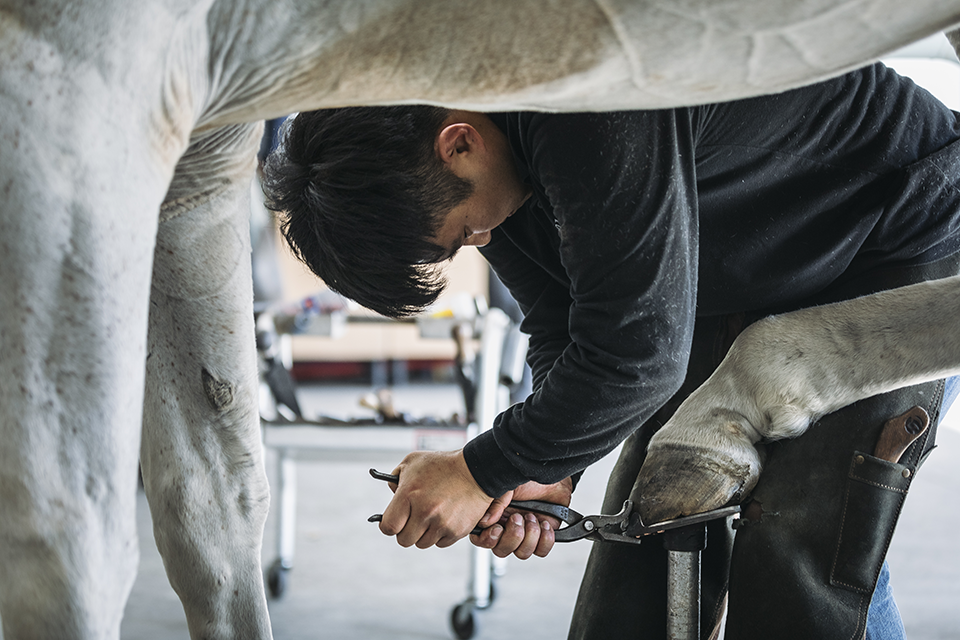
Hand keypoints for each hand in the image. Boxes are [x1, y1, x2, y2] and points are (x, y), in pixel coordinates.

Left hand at [377, 450, 492, 548]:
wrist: (476, 470)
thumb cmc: (444, 465)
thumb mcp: (413, 462)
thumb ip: (395, 478)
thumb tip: (392, 493)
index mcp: (409, 495)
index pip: (388, 527)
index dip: (389, 525)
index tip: (394, 522)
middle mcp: (424, 512)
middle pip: (404, 540)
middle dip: (407, 530)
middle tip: (414, 519)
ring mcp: (441, 523)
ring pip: (423, 543)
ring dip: (424, 533)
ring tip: (432, 515)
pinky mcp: (457, 531)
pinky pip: (441, 543)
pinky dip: (441, 534)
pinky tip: (445, 517)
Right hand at [470, 477, 572, 558]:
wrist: (551, 476)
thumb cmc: (527, 478)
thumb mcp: (506, 485)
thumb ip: (495, 503)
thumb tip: (486, 521)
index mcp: (493, 517)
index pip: (481, 539)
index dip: (488, 539)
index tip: (498, 529)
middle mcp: (507, 528)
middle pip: (501, 550)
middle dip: (512, 536)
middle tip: (518, 517)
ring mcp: (525, 534)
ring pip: (522, 553)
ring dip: (529, 536)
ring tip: (533, 517)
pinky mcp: (542, 537)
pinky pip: (541, 551)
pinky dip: (544, 540)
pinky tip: (545, 524)